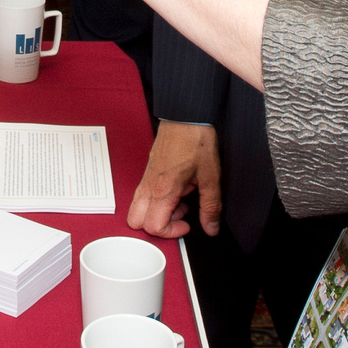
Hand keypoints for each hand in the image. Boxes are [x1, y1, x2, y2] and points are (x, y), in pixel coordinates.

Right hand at [129, 121, 220, 238]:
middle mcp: (150, 185)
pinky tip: (177, 190)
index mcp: (164, 189)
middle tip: (179, 218)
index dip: (170, 232)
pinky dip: (157, 201)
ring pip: (137, 208)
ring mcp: (146, 177)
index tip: (187, 225)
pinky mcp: (148, 171)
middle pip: (136, 221)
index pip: (153, 226)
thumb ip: (211, 206)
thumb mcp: (211, 177)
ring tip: (180, 203)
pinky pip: (143, 195)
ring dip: (157, 213)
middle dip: (157, 226)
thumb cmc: (196, 140)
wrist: (186, 116)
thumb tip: (211, 227)